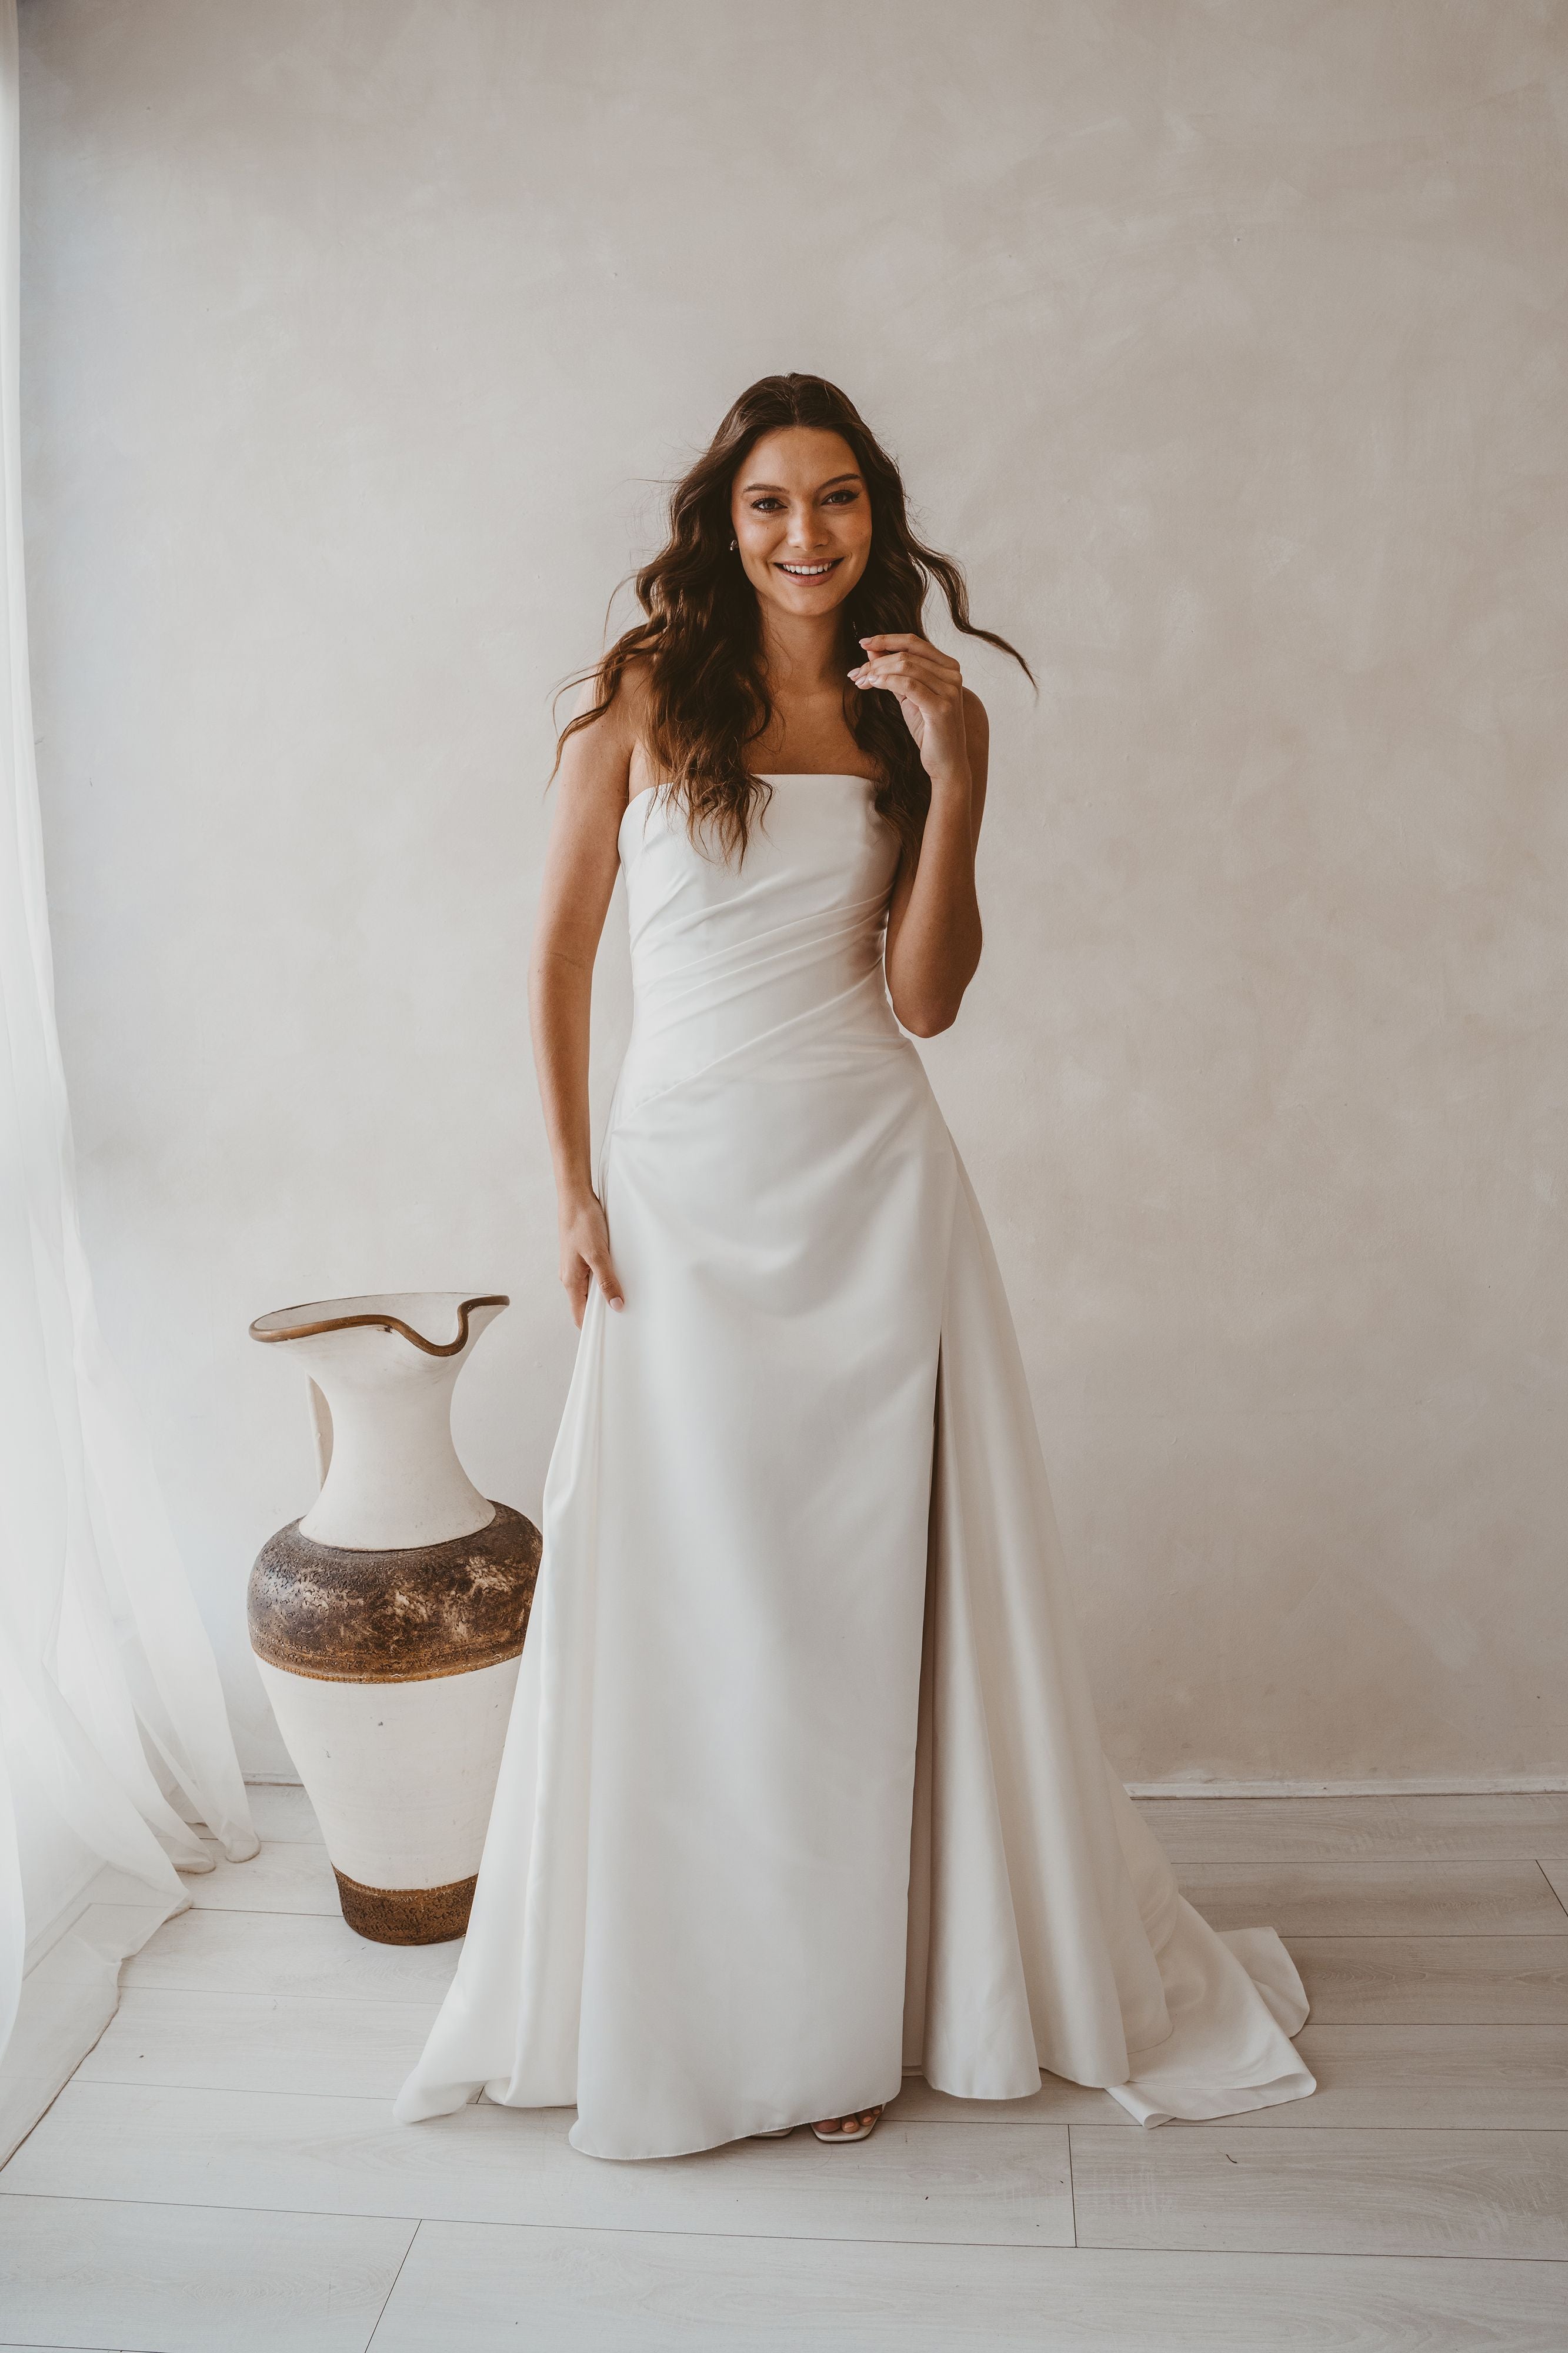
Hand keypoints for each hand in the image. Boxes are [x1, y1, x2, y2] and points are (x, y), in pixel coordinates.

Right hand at [557, 1192, 622, 1327]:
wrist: (575, 1197)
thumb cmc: (582, 1223)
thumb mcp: (598, 1254)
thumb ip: (607, 1281)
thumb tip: (616, 1305)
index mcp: (570, 1281)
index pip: (579, 1315)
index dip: (593, 1327)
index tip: (611, 1333)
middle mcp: (570, 1276)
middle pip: (585, 1304)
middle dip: (603, 1312)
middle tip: (624, 1316)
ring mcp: (575, 1266)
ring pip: (590, 1289)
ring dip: (605, 1294)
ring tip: (625, 1297)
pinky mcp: (582, 1255)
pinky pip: (593, 1275)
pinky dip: (605, 1279)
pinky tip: (618, 1275)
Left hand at [847, 635, 967, 779]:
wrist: (946, 763)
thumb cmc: (929, 730)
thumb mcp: (908, 697)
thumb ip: (894, 673)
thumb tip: (872, 651)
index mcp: (948, 667)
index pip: (914, 643)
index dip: (886, 639)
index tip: (863, 642)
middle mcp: (953, 674)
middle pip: (906, 655)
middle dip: (875, 662)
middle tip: (855, 674)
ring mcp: (950, 690)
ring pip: (905, 667)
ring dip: (877, 672)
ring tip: (861, 680)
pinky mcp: (942, 707)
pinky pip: (908, 685)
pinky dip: (887, 681)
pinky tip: (873, 684)